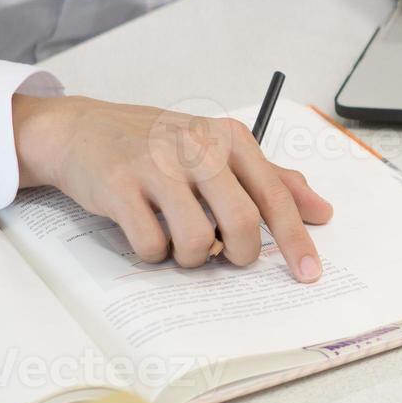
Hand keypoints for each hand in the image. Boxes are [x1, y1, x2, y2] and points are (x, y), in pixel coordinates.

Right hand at [11, 95, 332, 279]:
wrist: (80, 129)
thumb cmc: (156, 145)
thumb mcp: (217, 148)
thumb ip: (271, 179)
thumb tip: (321, 211)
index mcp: (229, 138)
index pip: (275, 194)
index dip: (296, 239)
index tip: (308, 273)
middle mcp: (197, 146)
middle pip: (242, 221)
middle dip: (241, 254)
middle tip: (229, 257)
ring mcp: (156, 164)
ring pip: (197, 240)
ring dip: (193, 257)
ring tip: (181, 242)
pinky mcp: (119, 185)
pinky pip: (152, 245)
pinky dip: (154, 255)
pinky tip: (148, 235)